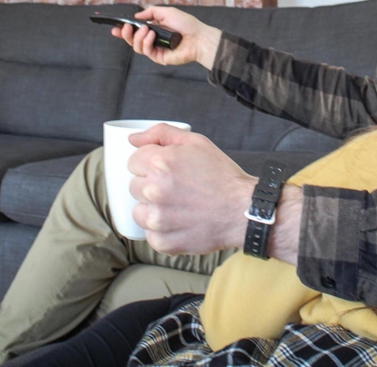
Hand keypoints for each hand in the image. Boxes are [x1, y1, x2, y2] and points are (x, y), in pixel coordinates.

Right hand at [112, 7, 221, 69]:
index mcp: (154, 30)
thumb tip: (136, 16)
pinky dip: (146, 42)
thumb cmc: (186, 24)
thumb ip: (151, 13)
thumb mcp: (166, 12)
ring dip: (138, 37)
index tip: (115, 28)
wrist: (199, 37)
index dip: (124, 31)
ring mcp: (156, 50)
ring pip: (137, 47)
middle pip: (133, 41)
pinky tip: (152, 36)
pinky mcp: (159, 58)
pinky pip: (146, 51)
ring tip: (146, 30)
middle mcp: (153, 40)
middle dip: (126, 34)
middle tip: (125, 28)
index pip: (135, 32)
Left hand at [128, 124, 253, 254]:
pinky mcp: (163, 242)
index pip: (133, 162)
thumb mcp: (196, 142)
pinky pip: (149, 234)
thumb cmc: (222, 176)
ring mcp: (157, 219)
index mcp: (160, 162)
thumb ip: (161, 134)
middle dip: (151, 185)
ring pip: (138, 211)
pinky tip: (180, 222)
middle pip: (134, 186)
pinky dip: (162, 230)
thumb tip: (133, 139)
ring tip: (178, 206)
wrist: (243, 209)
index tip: (166, 171)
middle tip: (176, 188)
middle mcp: (154, 190)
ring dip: (153, 208)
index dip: (150, 164)